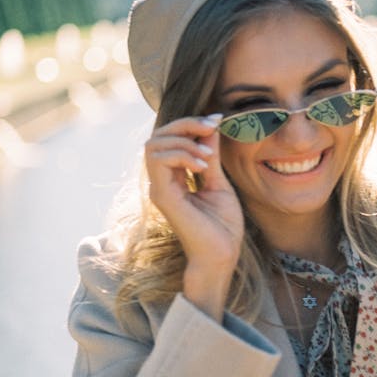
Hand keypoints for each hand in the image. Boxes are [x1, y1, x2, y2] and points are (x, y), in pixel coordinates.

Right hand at [145, 115, 243, 317]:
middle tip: (210, 127)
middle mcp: (162, 181)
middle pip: (158, 136)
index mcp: (174, 177)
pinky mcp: (162, 196)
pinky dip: (180, 154)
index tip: (216, 121)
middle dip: (185, 124)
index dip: (190, 124)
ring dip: (183, 140)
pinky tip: (201, 165)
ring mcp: (159, 188)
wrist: (221, 256)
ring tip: (206, 155)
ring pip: (153, 144)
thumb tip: (211, 127)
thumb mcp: (218, 182)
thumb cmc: (222, 226)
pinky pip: (158, 161)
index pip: (170, 138)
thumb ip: (210, 156)